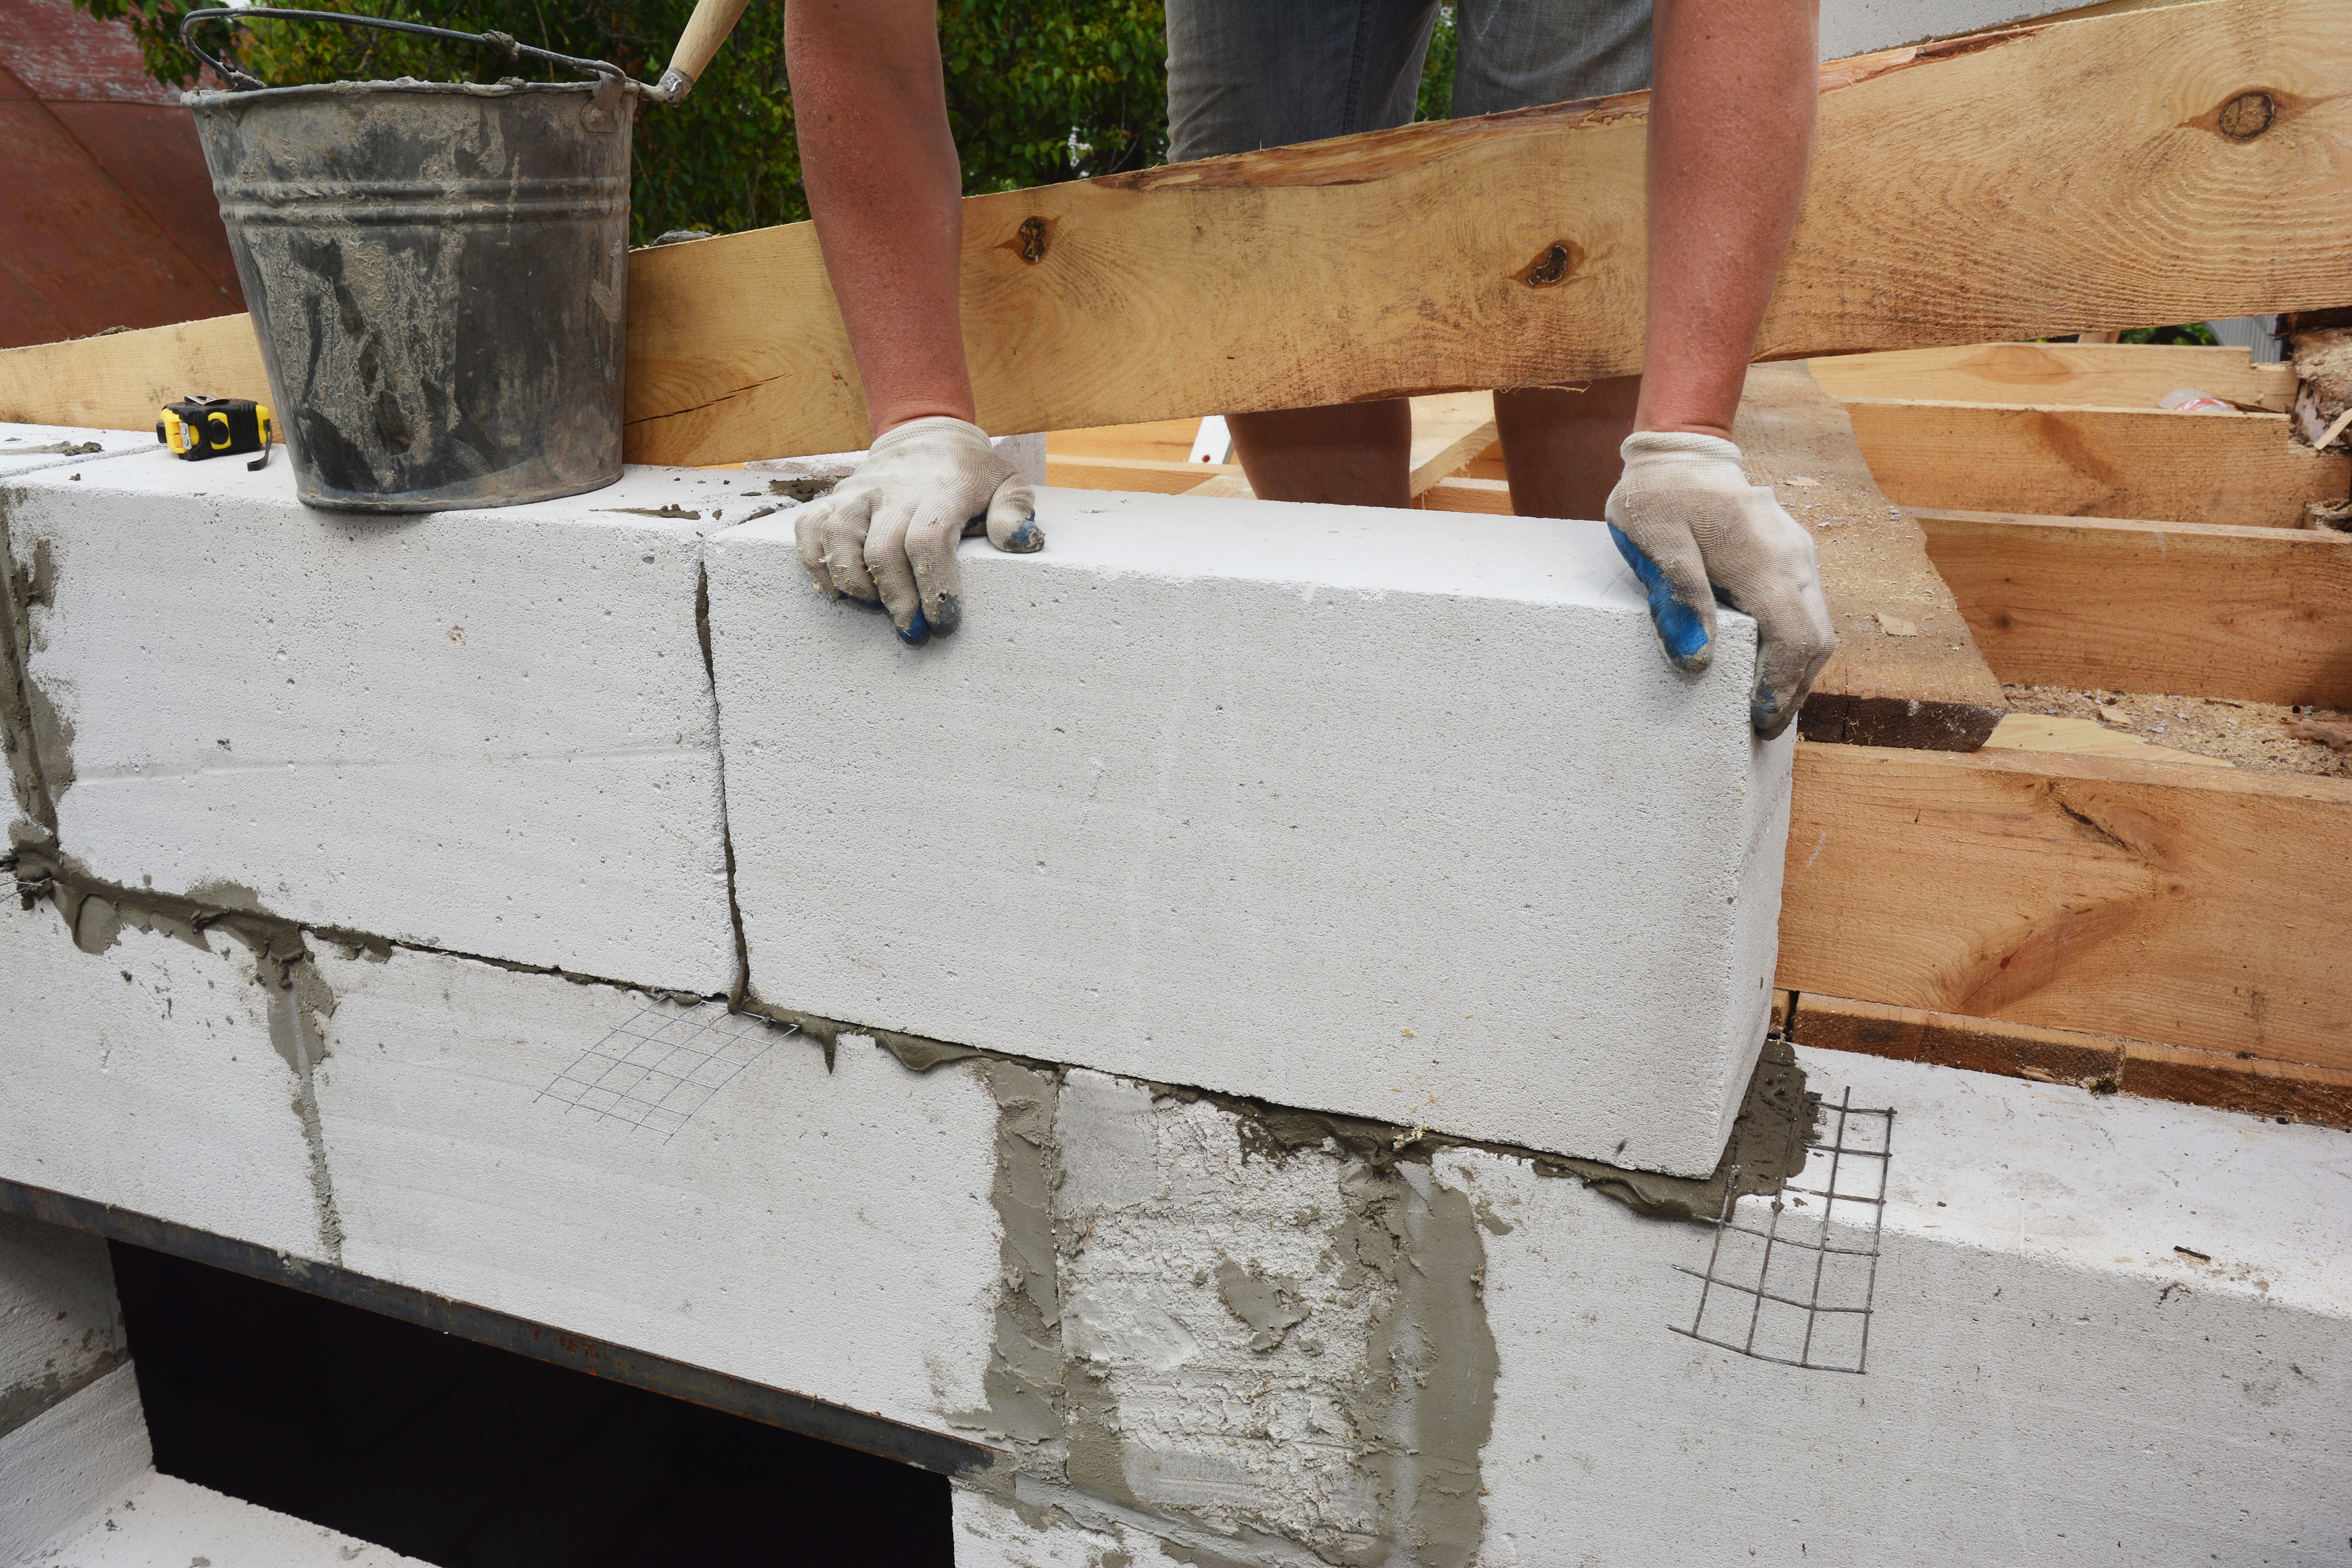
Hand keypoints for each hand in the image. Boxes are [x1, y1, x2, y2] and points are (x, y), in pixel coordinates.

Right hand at [793, 416, 1043, 643]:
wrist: (927, 436)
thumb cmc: (971, 476)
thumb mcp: (1007, 484)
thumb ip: (1016, 512)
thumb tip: (1021, 542)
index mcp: (942, 489)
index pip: (928, 541)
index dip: (933, 587)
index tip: (943, 621)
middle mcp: (896, 489)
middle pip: (882, 549)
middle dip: (898, 599)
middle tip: (913, 632)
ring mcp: (860, 491)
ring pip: (838, 537)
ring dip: (853, 582)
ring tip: (875, 608)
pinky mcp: (836, 496)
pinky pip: (809, 527)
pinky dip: (814, 561)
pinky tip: (837, 589)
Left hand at [1604, 430, 1835, 738]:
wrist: (1682, 451)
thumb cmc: (1661, 496)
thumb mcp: (1655, 542)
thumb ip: (1678, 598)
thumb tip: (1698, 660)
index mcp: (1765, 562)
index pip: (1796, 640)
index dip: (1781, 687)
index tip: (1757, 720)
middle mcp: (1795, 561)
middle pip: (1816, 642)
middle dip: (1792, 689)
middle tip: (1759, 725)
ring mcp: (1798, 557)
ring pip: (1816, 627)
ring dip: (1794, 669)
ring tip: (1760, 703)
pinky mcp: (1792, 557)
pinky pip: (1804, 610)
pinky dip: (1790, 644)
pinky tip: (1760, 663)